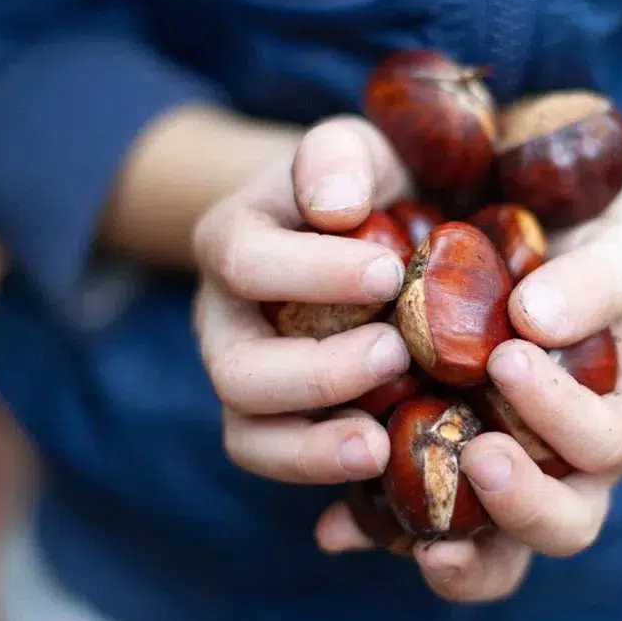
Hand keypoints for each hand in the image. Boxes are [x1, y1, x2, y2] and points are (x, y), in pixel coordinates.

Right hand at [193, 116, 417, 483]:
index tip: (389, 273)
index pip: (245, 261)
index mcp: (232, 242)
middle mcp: (224, 322)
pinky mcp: (283, 427)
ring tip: (380, 442)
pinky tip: (385, 461)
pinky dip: (329, 473)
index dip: (313, 273)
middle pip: (238, 370)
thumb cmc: (363, 186)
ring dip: (314, 448)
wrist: (369, 234)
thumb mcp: (356, 148)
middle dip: (317, 373)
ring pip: (250, 436)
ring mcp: (249, 381)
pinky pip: (287, 466)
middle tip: (397, 353)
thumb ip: (339, 156)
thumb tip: (336, 207)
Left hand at [316, 175, 621, 601]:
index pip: (612, 442)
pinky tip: (335, 526)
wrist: (551, 250)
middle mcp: (576, 472)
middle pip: (567, 524)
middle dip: (524, 504)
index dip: (565, 416)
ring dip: (461, 553)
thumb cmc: (598, 253)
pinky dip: (378, 531)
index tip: (508, 358)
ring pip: (499, 556)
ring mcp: (510, 486)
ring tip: (421, 539)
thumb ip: (598, 280)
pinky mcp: (446, 482)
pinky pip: (418, 528)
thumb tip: (535, 318)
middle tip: (480, 455)